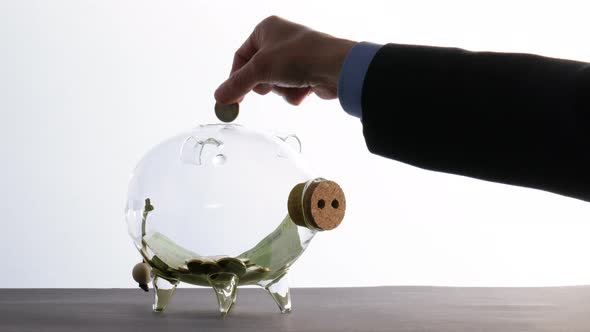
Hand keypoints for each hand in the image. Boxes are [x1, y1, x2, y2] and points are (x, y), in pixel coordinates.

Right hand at [214, 16, 355, 105]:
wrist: (335, 67)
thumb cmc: (299, 56)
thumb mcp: (260, 69)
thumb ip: (237, 84)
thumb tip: (219, 97)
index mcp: (266, 29)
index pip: (241, 56)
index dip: (236, 77)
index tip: (230, 97)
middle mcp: (280, 41)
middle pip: (257, 72)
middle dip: (264, 83)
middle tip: (269, 84)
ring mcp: (294, 58)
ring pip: (274, 84)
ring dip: (281, 89)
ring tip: (293, 82)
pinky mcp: (306, 74)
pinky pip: (290, 90)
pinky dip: (294, 93)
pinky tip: (306, 87)